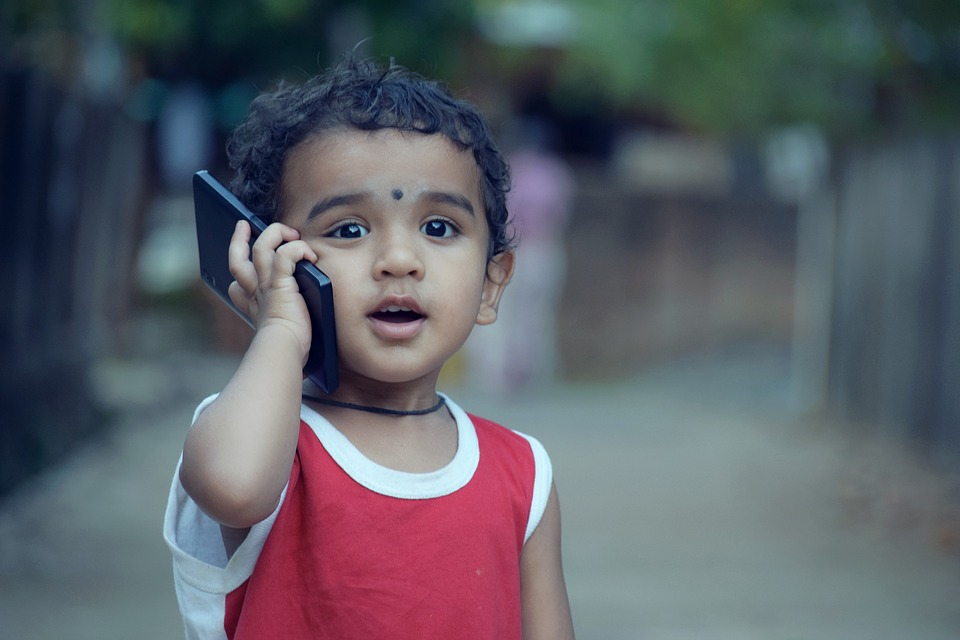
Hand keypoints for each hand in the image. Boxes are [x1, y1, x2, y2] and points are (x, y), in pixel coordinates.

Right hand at [227, 220, 318, 365]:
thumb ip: (287, 323)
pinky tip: (310, 255)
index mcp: (255, 306)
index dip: (239, 277)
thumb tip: (301, 328)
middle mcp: (256, 292)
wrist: (284, 350)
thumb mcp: (282, 333)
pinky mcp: (279, 282)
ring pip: (261, 246)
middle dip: (238, 239)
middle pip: (237, 259)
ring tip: (290, 233)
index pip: (237, 287)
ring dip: (275, 233)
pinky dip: (297, 249)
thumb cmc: (288, 348)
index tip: (243, 278)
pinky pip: (285, 253)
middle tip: (244, 225)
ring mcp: (265, 285)